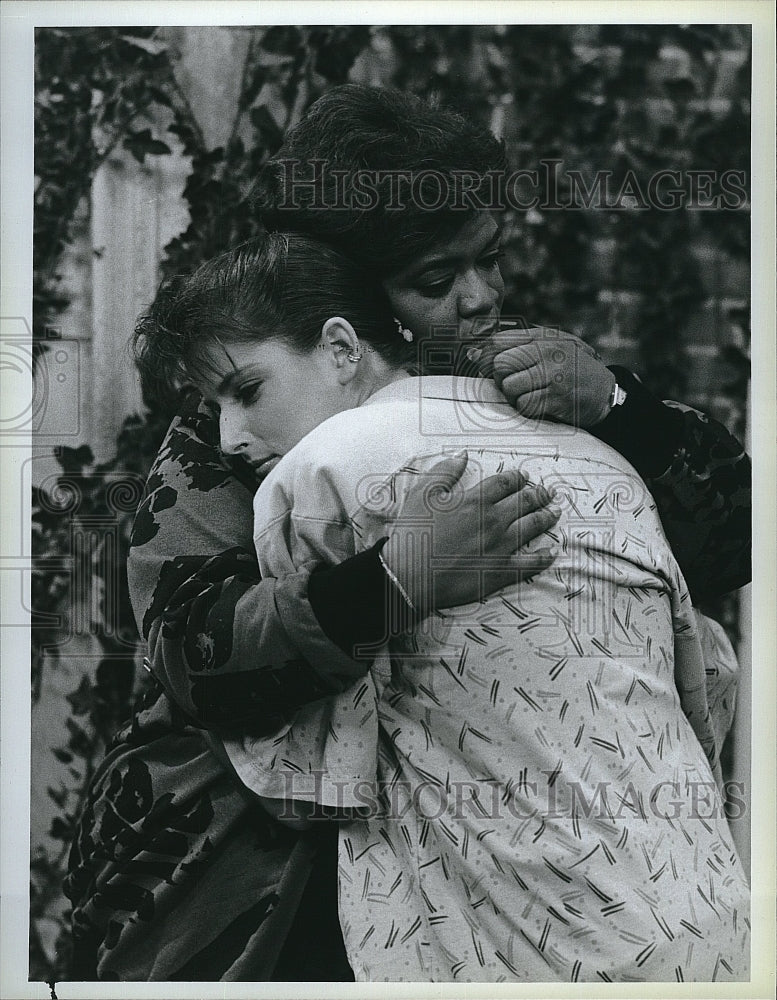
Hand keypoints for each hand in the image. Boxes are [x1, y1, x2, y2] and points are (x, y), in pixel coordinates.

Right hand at [382, 450, 559, 614]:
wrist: (409, 576)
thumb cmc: (413, 534)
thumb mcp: (423, 494)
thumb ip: (445, 471)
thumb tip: (462, 454)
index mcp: (476, 500)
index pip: (506, 482)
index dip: (517, 477)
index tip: (524, 476)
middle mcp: (494, 520)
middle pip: (525, 502)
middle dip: (539, 494)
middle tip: (548, 492)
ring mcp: (501, 547)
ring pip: (533, 527)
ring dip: (546, 518)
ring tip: (555, 512)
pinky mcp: (501, 572)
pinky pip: (530, 564)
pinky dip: (544, 558)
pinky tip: (552, 553)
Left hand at [474, 328, 615, 427]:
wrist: (606, 391)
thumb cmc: (571, 368)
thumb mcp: (549, 346)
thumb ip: (514, 346)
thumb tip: (472, 355)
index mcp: (542, 337)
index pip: (497, 342)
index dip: (487, 358)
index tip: (490, 369)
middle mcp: (547, 352)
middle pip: (500, 366)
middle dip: (501, 380)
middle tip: (515, 384)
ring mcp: (553, 375)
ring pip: (509, 388)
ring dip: (514, 397)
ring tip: (531, 394)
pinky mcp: (557, 398)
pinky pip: (524, 405)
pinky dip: (528, 409)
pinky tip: (541, 404)